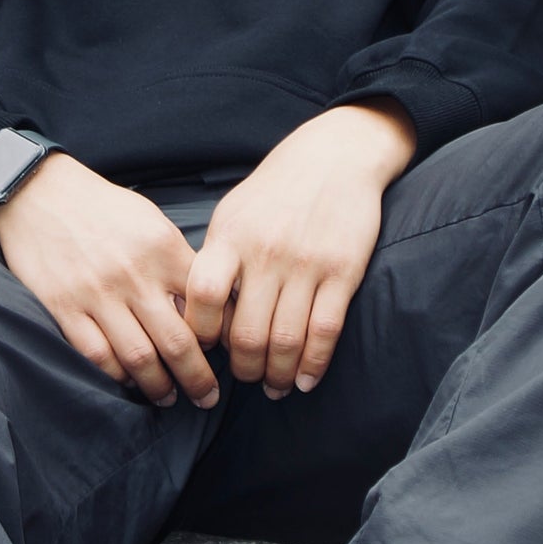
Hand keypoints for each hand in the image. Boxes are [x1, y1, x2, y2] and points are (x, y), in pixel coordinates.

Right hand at [0, 154, 220, 409]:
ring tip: (170, 397)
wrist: (40, 193)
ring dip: (160, 386)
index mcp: (163, 249)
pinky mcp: (64, 307)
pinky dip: (117, 376)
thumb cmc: (102, 208)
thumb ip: (178, 262)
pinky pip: (98, 356)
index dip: (219, 338)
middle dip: (198, 378)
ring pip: (140, 358)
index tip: (223, 355)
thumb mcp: (152, 221)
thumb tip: (205, 307)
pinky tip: (129, 382)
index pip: (205, 306)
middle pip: (178, 342)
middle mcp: (134, 275)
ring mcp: (98, 294)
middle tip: (208, 397)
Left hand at [185, 101, 415, 400]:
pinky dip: (313, 365)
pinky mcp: (344, 272)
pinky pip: (325, 332)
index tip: (204, 350)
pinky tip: (305, 379)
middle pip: (247, 333)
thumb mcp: (233, 213)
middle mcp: (266, 252)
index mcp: (232, 236)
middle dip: (244, 370)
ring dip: (277, 375)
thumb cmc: (276, 189)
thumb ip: (216, 259)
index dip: (200, 333)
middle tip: (245, 379)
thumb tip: (199, 314)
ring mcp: (307, 264)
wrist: (335, 157)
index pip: (204, 296)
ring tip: (274, 386)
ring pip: (286, 340)